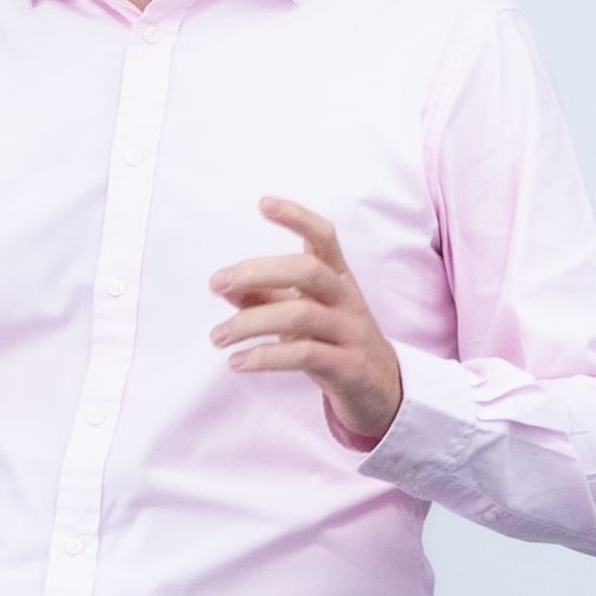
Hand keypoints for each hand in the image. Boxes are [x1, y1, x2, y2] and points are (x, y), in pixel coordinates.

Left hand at [211, 196, 402, 446]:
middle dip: (257, 272)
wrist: (381, 390)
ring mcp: (351, 332)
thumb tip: (224, 286)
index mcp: (338, 278)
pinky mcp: (349, 366)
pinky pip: (304, 354)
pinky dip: (264, 357)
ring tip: (217, 336)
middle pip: (308, 270)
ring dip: (249, 324)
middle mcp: (348, 299)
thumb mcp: (299, 315)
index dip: (297, 218)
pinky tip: (236, 362)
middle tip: (215, 283)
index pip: (324, 238)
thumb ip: (265, 298)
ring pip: (300, 314)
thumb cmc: (331, 342)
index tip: (263, 204)